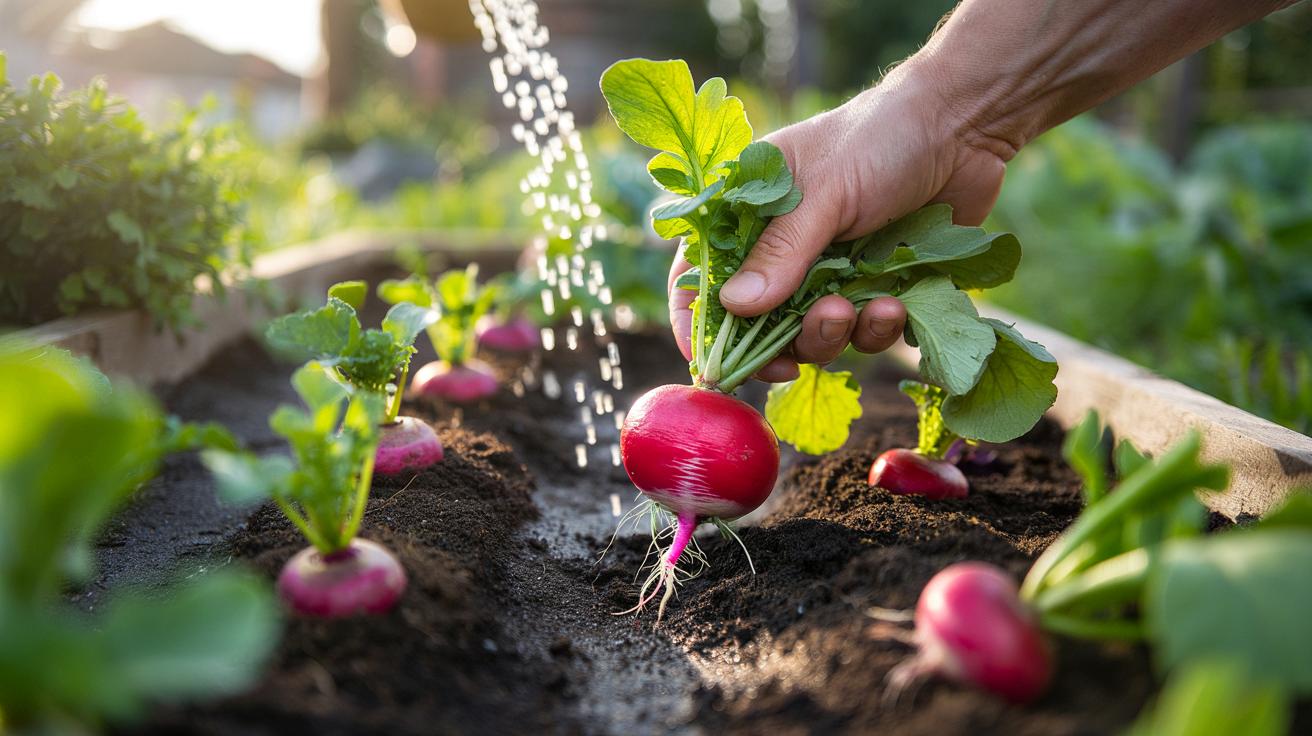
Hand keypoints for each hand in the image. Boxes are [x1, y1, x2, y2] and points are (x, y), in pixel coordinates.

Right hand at [667, 60, 1008, 381]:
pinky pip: (863, 332)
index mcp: (748, 212)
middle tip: (815, 331)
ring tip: (864, 308)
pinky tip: (897, 305)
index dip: (698, 321)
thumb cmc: (881, 137)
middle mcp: (782, 246)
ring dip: (834, 334)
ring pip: (811, 334)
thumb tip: (734, 307)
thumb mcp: (825, 192)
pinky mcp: (872, 286)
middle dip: (782, 340)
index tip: (712, 364)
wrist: (963, 126)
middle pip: (756, 322)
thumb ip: (782, 252)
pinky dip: (877, 329)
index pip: (700, 272)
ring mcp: (828, 270)